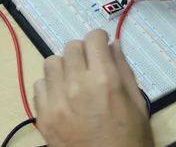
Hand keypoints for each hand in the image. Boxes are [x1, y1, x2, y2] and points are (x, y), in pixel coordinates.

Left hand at [34, 30, 152, 146]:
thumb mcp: (137, 103)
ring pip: (51, 62)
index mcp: (105, 80)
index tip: (100, 43)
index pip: (93, 38)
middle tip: (89, 63)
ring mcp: (58, 100)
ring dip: (63, 65)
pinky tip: (62, 95)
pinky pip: (38, 84)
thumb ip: (123, 69)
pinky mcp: (44, 115)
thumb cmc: (128, 141)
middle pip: (71, 47)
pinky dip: (49, 85)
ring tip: (73, 78)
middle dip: (82, 51)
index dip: (99, 38)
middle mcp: (78, 85)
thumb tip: (114, 45)